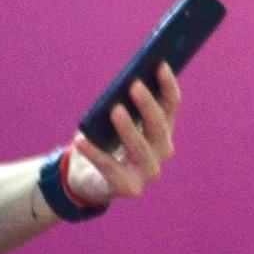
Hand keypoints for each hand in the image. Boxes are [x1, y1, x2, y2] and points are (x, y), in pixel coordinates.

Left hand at [64, 63, 179, 205]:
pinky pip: (110, 168)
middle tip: (134, 86)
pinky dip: (96, 154)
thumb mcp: (114, 119)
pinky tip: (82, 140)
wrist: (90, 179)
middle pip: (159, 127)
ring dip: (129, 129)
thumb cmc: (105, 142)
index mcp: (161, 131)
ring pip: (141, 149)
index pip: (171, 106)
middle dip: (148, 106)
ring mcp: (147, 172)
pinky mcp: (128, 188)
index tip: (159, 65)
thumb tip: (123, 79)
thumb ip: (122, 103)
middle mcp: (161, 152)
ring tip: (115, 110)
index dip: (167, 86)